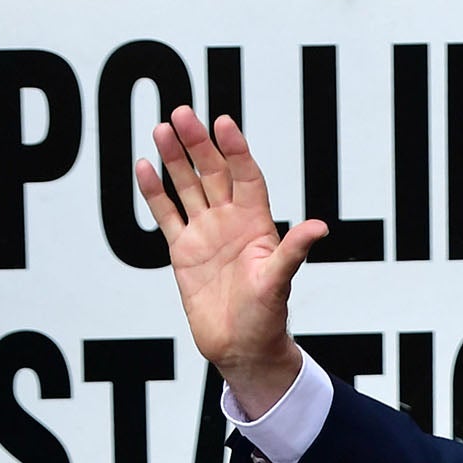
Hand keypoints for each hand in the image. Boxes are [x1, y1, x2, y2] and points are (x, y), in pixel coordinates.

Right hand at [135, 106, 328, 417]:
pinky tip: (144, 166)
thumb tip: (319, 228)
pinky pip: (166, 214)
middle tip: (182, 114)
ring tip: (161, 129)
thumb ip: (293, 252)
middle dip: (199, 144)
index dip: (236, 150)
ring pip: (187, 187)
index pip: (246, 177)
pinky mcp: (182, 250)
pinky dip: (154, 192)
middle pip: (213, 173)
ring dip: (175, 159)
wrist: (240, 347)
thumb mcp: (279, 282)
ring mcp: (205, 234)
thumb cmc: (266, 317)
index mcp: (257, 225)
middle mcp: (230, 223)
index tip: (224, 123)